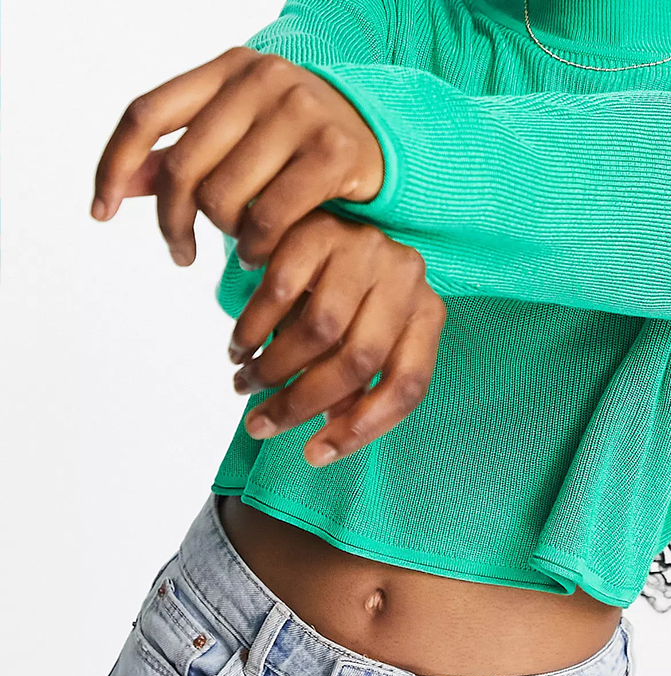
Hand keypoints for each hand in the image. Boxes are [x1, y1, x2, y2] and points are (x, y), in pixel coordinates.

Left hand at [91, 47, 384, 267]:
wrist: (384, 139)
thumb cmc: (297, 141)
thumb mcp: (238, 134)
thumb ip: (181, 154)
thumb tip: (120, 188)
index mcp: (229, 67)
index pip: (147, 113)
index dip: (114, 164)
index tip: (101, 212)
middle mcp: (264, 78)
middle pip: (182, 167)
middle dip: (172, 221)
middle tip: (180, 251)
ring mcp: (302, 110)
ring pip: (223, 196)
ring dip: (223, 235)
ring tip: (236, 244)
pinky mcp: (334, 151)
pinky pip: (270, 217)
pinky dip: (257, 247)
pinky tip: (261, 255)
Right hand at [227, 207, 446, 466]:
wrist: (310, 220)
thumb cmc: (339, 294)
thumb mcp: (357, 337)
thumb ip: (351, 385)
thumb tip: (325, 441)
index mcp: (427, 311)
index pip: (408, 384)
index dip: (362, 430)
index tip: (313, 455)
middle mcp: (407, 276)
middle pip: (358, 361)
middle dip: (300, 404)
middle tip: (259, 425)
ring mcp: (365, 247)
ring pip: (318, 331)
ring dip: (272, 369)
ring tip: (244, 383)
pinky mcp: (319, 229)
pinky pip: (279, 291)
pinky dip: (252, 328)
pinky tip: (239, 345)